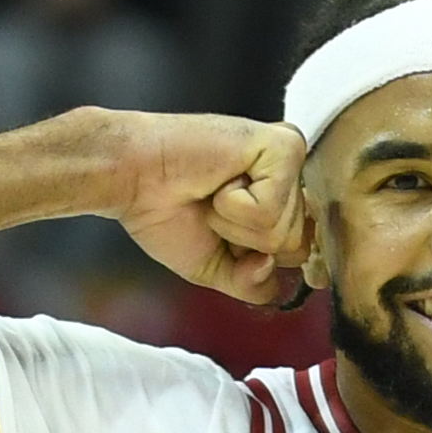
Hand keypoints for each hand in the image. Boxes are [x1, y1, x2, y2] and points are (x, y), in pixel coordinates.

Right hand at [104, 112, 313, 307]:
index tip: (225, 236)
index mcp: (280, 199)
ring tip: (213, 193)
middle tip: (211, 208)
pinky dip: (234, 207)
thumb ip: (252, 285)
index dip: (259, 258)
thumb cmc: (165, 210)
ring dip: (233, 223)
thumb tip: (270, 271)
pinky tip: (219, 180)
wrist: (132, 178)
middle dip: (242, 241)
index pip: (299, 255)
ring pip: (283, 232)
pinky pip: (271, 211)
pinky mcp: (284, 147)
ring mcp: (291, 161)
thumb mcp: (215, 267)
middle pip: (293, 247)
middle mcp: (290, 178)